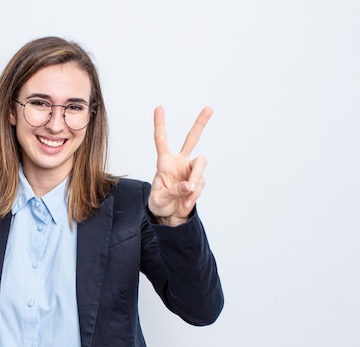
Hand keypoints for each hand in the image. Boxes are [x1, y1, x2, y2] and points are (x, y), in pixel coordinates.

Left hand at [148, 106, 211, 225]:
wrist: (170, 216)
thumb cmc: (159, 205)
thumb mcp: (159, 199)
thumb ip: (172, 191)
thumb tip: (188, 185)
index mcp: (164, 162)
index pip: (161, 140)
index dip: (160, 124)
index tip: (159, 107)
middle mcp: (179, 162)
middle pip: (192, 139)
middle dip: (200, 124)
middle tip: (209, 108)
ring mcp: (190, 170)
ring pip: (201, 164)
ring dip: (196, 179)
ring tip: (187, 194)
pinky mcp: (198, 180)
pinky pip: (200, 184)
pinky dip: (194, 195)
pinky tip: (186, 202)